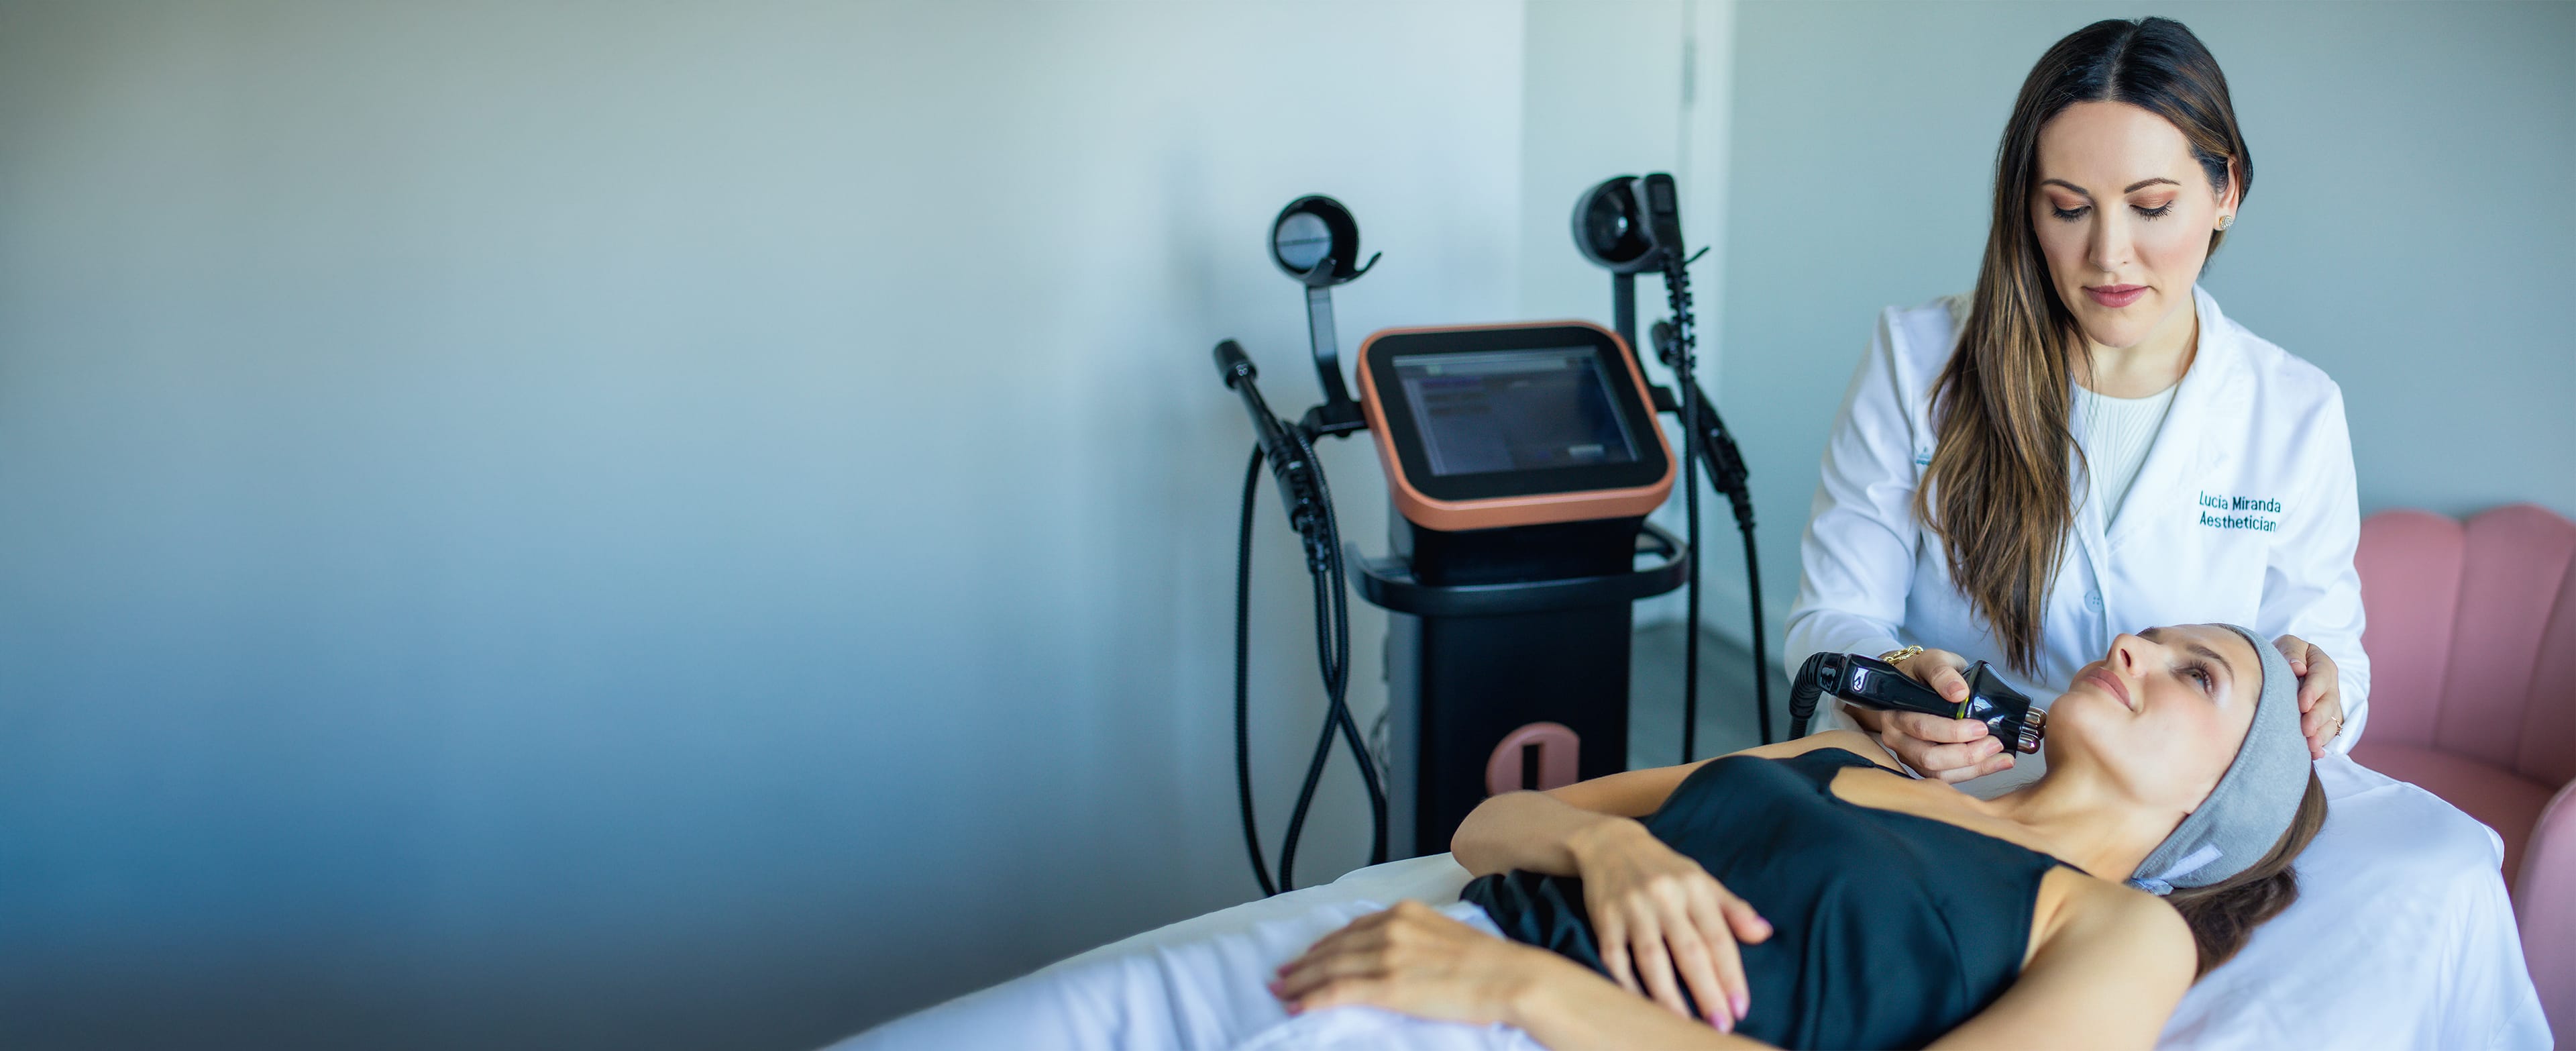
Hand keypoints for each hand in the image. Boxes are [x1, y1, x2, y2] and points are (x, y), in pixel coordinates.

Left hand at [1272, 900, 1565, 1025]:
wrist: (1511, 977)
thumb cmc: (1490, 963)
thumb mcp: (1447, 935)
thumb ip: (1416, 938)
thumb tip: (1401, 954)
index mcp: (1405, 913)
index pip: (1352, 929)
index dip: (1324, 944)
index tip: (1308, 955)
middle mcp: (1391, 928)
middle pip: (1334, 947)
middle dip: (1303, 963)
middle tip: (1281, 975)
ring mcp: (1388, 956)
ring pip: (1329, 968)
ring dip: (1300, 981)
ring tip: (1281, 991)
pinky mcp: (1389, 986)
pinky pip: (1339, 991)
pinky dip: (1313, 998)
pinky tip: (1298, 1005)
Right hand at [1563, 819, 1769, 1029]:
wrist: (1609, 843)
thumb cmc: (1664, 869)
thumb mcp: (1702, 880)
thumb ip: (1733, 909)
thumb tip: (1765, 934)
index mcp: (1694, 888)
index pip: (1718, 937)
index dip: (1730, 974)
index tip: (1740, 1007)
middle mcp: (1664, 897)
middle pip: (1688, 951)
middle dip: (1706, 991)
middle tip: (1720, 1024)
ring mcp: (1632, 908)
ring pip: (1651, 958)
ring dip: (1668, 996)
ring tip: (1683, 1025)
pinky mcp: (1604, 919)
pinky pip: (1614, 958)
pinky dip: (1626, 984)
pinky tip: (1641, 1007)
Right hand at [1867, 646, 2013, 782]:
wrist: (1912, 684)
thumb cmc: (1922, 674)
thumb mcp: (1933, 660)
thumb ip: (1943, 672)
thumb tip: (1958, 692)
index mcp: (1897, 709)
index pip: (1922, 727)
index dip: (1952, 732)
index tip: (1981, 727)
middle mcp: (1896, 735)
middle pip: (1929, 756)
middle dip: (1966, 754)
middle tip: (1994, 743)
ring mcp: (1907, 753)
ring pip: (1937, 772)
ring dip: (1973, 767)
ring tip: (2001, 757)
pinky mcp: (1920, 764)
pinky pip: (1945, 777)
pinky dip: (1973, 773)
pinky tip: (1995, 763)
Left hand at [2273, 634, 2344, 757]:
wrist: (2282, 667)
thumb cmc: (2284, 655)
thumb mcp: (2286, 646)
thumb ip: (2291, 653)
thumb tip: (2296, 667)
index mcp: (2322, 665)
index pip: (2321, 677)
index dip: (2312, 691)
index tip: (2302, 705)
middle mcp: (2330, 686)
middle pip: (2328, 703)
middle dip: (2317, 717)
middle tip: (2306, 729)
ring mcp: (2330, 705)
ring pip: (2331, 720)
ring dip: (2321, 734)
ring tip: (2310, 745)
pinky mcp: (2325, 720)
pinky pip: (2328, 733)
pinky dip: (2321, 744)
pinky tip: (2315, 754)